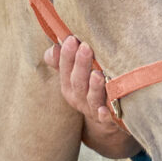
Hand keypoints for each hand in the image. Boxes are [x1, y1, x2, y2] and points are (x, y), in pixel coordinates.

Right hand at [43, 36, 138, 157]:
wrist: (105, 122)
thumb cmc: (89, 90)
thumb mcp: (74, 76)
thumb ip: (63, 61)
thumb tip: (52, 48)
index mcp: (69, 87)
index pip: (65, 70)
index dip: (67, 55)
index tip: (71, 39)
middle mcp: (79, 99)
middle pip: (77, 82)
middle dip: (80, 65)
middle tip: (85, 47)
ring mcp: (93, 110)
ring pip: (91, 99)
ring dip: (93, 87)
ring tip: (97, 73)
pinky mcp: (109, 120)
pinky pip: (106, 119)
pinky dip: (105, 115)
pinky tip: (105, 109)